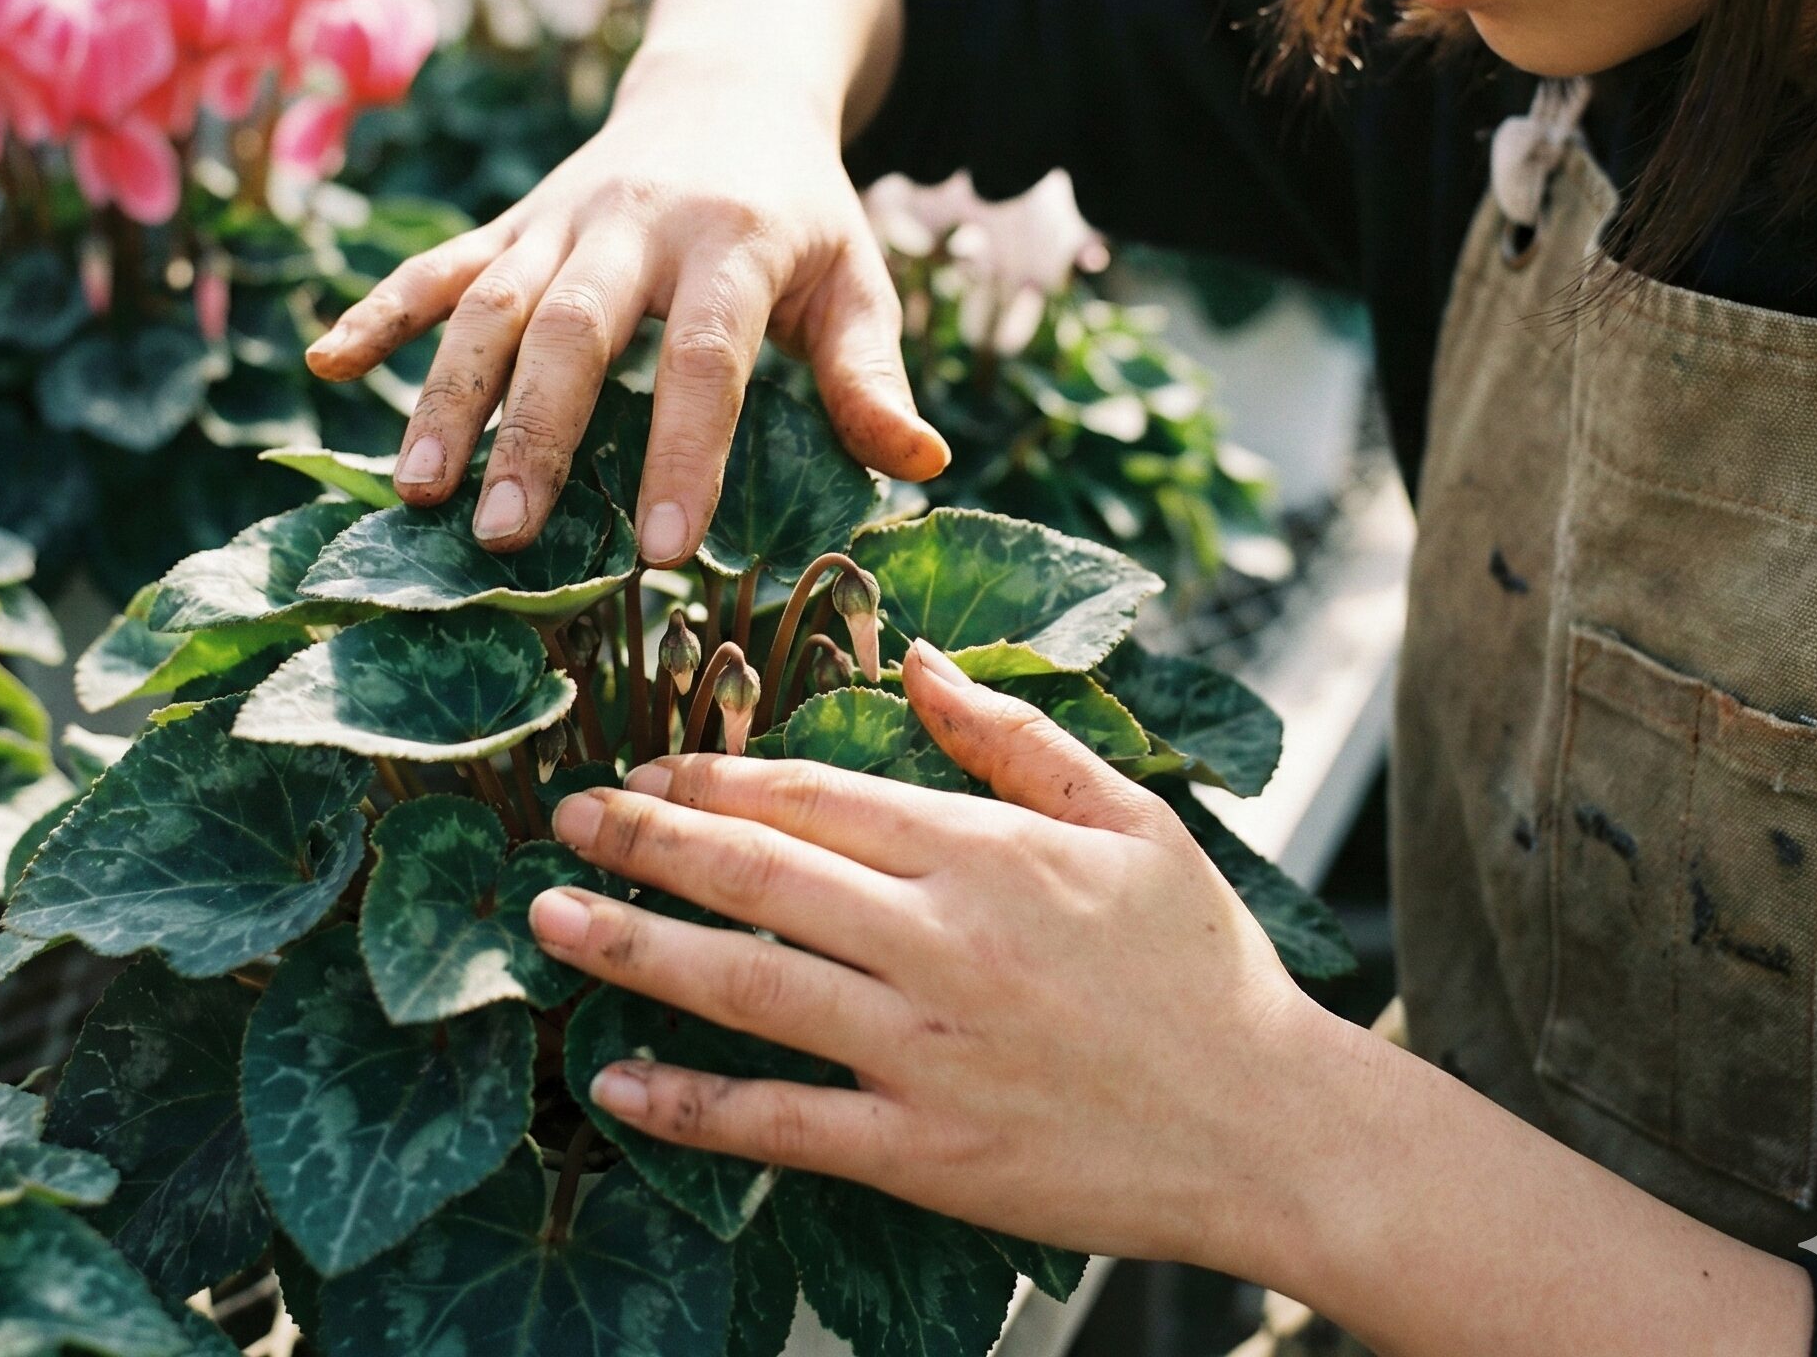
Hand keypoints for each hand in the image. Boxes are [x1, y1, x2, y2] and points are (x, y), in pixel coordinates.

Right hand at [301, 54, 947, 562]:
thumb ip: (872, 373)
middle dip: (535, 432)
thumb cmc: (801, 213)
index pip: (705, 356)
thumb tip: (923, 467)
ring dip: (446, 393)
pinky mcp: (513, 221)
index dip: (682, 452)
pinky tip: (327, 362)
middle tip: (504, 539)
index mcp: (735, 240)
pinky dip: (382, 308)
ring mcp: (560, 218)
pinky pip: (439, 264)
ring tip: (416, 492)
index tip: (663, 552)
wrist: (728, 92)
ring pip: (490, 302)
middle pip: (574, 328)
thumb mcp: (856, 279)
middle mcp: (635, 223)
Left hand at [528, 640, 1315, 1268]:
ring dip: (636, 947)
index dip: (721, 777)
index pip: (819, 796)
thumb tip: (917, 661)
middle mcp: (941, 943)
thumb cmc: (1200, 962)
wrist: (1267, 1128)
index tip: (651, 767)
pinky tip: (616, 1081)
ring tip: (549, 920)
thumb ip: (1014, 737)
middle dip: (647, 841)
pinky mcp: (924, 1154)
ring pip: (748, 989)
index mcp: (986, 853)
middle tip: (566, 818)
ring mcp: (925, 1053)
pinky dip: (690, 1105)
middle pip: (760, 877)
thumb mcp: (1130, 817)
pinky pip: (782, 1125)